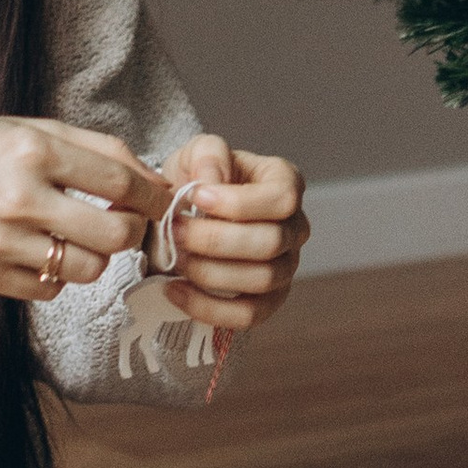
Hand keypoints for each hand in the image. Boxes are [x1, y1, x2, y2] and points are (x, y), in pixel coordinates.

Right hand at [0, 118, 171, 300]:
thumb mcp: (26, 128)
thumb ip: (92, 149)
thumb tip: (152, 178)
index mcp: (31, 150)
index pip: (120, 182)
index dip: (152, 197)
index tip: (161, 201)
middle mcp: (18, 198)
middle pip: (114, 235)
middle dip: (132, 232)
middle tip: (125, 223)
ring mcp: (0, 243)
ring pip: (87, 270)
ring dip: (94, 256)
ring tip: (76, 236)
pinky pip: (50, 291)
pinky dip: (57, 275)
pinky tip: (40, 249)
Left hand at [156, 136, 307, 336]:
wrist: (184, 215)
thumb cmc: (197, 180)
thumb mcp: (196, 152)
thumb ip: (207, 154)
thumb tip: (213, 180)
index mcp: (285, 183)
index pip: (282, 199)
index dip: (239, 203)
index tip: (195, 197)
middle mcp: (294, 227)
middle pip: (270, 243)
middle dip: (215, 240)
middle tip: (175, 231)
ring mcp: (286, 268)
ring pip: (261, 280)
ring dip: (209, 271)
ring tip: (173, 257)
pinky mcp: (268, 301)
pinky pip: (248, 315)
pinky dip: (208, 308)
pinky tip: (174, 290)